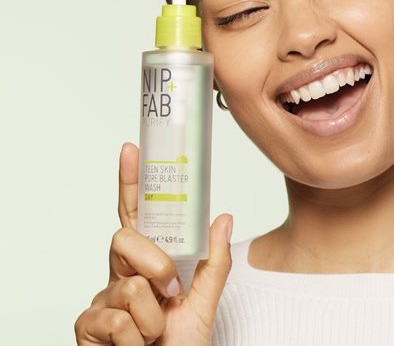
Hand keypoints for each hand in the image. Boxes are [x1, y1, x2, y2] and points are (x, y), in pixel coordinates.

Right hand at [75, 142, 232, 344]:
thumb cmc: (180, 343)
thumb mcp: (204, 301)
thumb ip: (214, 261)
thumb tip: (224, 217)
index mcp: (147, 261)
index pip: (135, 215)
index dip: (130, 182)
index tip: (131, 150)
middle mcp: (120, 274)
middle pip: (124, 239)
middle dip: (155, 265)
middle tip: (170, 293)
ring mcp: (101, 300)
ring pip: (128, 287)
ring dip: (153, 317)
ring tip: (154, 333)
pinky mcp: (87, 326)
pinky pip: (117, 321)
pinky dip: (136, 339)